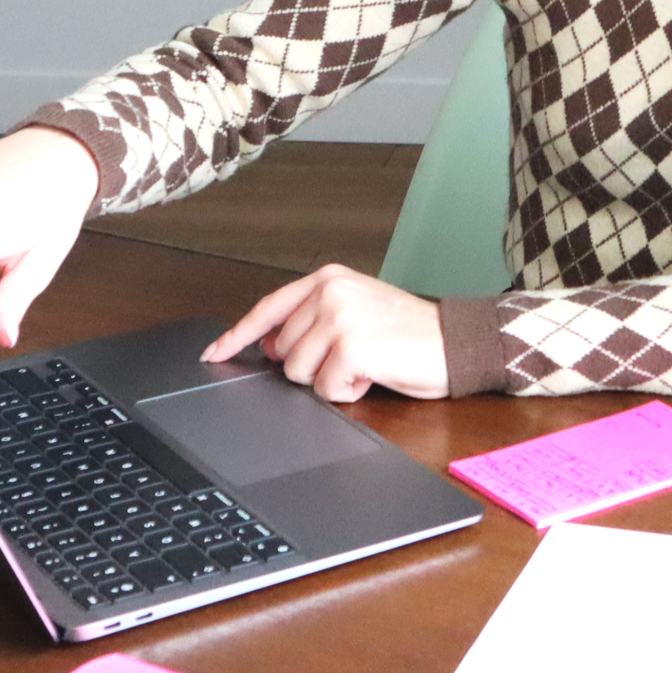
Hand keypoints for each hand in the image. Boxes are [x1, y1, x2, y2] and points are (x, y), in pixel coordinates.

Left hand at [201, 266, 449, 403]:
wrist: (457, 342)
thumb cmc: (410, 334)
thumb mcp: (358, 313)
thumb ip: (313, 321)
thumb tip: (271, 348)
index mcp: (329, 279)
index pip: (269, 309)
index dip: (237, 336)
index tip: (213, 354)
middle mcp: (331, 292)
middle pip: (283, 352)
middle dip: (312, 367)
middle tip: (353, 358)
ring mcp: (340, 318)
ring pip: (300, 374)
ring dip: (331, 381)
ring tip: (366, 364)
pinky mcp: (352, 347)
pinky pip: (326, 390)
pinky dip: (348, 393)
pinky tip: (374, 375)